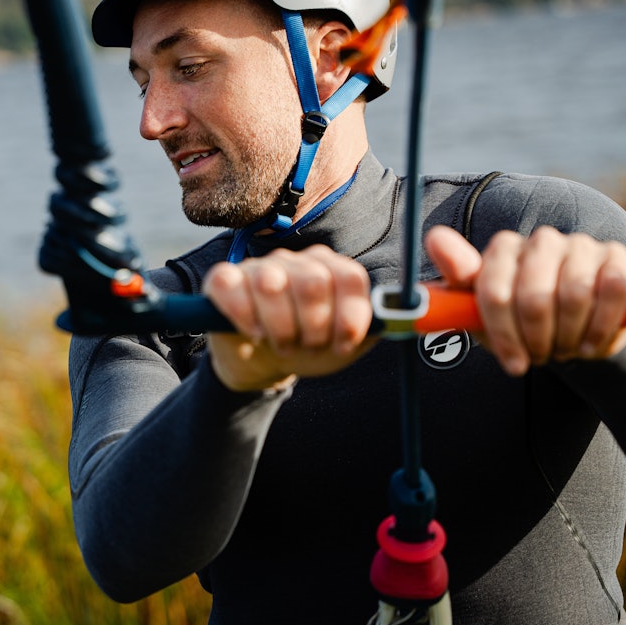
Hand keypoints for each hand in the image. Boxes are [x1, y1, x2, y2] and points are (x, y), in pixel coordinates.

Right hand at [203, 244, 375, 390]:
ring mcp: (258, 267)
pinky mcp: (223, 279)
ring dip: (280, 327)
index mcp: (330, 270)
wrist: (262, 362)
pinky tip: (253, 333)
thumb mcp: (344, 345)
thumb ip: (373, 329)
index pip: (349, 277)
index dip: (349, 315)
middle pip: (313, 281)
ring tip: (282, 344)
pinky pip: (230, 285)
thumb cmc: (306, 348)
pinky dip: (243, 315)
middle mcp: (296, 262)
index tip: (342, 343)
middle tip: (308, 345)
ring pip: (272, 283)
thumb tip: (402, 317)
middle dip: (314, 326)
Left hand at [425, 225, 625, 375]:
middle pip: (533, 297)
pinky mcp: (618, 259)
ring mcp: (582, 246)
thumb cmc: (521, 322)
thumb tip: (434, 236)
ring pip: (574, 295)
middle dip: (537, 340)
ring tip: (565, 348)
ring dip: (569, 337)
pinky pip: (612, 291)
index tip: (513, 363)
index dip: (503, 334)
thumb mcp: (483, 312)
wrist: (575, 334)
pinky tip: (591, 343)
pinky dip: (601, 327)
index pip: (493, 291)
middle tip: (542, 355)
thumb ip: (458, 278)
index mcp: (504, 249)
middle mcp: (541, 240)